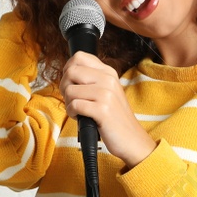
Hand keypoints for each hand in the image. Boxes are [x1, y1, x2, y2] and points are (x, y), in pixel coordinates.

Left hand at [58, 51, 157, 167]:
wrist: (132, 139)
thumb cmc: (114, 118)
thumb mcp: (107, 91)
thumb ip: (91, 79)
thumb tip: (67, 72)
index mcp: (109, 72)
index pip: (80, 56)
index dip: (68, 69)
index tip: (72, 82)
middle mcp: (108, 79)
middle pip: (71, 71)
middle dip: (64, 87)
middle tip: (72, 99)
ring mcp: (106, 94)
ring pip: (70, 90)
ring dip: (68, 103)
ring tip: (79, 110)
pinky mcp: (103, 110)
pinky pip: (74, 105)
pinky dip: (72, 113)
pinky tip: (80, 117)